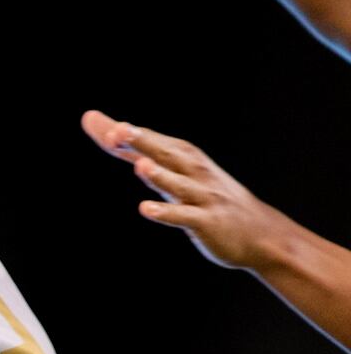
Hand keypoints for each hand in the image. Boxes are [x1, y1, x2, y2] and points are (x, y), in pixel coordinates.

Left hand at [82, 110, 289, 270]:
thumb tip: (110, 136)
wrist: (260, 233)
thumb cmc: (209, 199)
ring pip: (177, 183)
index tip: (92, 120)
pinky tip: (145, 208)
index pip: (148, 141)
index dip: (120, 134)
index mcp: (184, 158)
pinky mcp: (206, 221)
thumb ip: (142, 157)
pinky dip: (165, 211)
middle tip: (117, 130)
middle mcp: (193, 171)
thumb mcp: (176, 175)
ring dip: (159, 175)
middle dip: (142, 141)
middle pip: (165, 153)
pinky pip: (183, 216)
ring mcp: (201, 196)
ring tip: (140, 166)